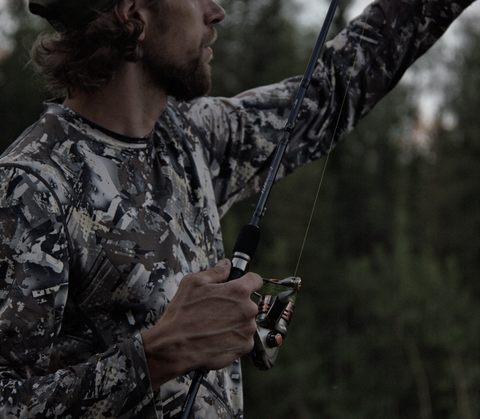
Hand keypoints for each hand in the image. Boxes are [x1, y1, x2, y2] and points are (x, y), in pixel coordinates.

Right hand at [142, 259, 261, 389]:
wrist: (174, 347)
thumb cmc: (182, 315)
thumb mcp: (193, 283)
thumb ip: (215, 272)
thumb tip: (225, 265)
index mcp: (238, 291)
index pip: (254, 280)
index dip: (247, 280)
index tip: (242, 284)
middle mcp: (247, 310)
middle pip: (248, 302)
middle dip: (235, 304)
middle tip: (216, 309)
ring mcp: (247, 330)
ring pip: (246, 321)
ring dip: (235, 321)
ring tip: (214, 325)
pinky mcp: (244, 347)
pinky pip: (244, 338)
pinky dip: (234, 338)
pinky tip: (217, 336)